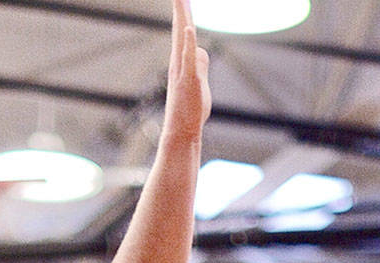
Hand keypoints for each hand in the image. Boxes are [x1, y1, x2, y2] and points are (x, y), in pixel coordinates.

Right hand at [165, 0, 210, 141]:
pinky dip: (188, 43)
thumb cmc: (190, 109)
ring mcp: (183, 70)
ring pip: (183, 37)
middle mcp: (178, 60)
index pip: (182, 28)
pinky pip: (189, 59)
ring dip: (182, 16)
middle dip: (180, 5)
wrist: (181, 132)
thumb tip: (201, 50)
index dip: (183, 10)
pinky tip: (188, 28)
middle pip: (180, 26)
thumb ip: (200, 64)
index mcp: (181, 59)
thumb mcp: (199, 81)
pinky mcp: (189, 80)